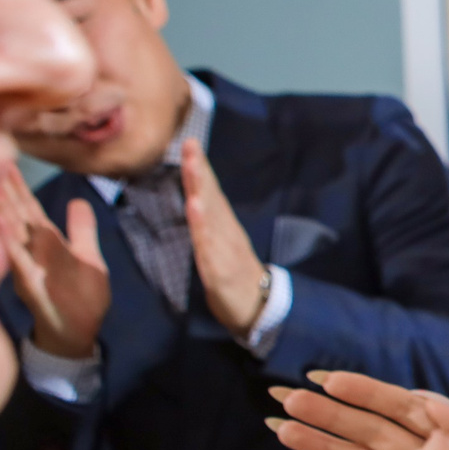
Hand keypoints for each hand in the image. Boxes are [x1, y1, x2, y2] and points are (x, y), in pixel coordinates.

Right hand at [0, 166, 109, 358]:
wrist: (76, 333)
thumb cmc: (80, 296)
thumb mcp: (88, 257)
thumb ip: (82, 230)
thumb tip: (78, 200)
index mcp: (48, 243)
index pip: (30, 210)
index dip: (20, 187)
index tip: (7, 164)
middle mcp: (33, 251)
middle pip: (17, 215)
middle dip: (5, 190)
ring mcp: (29, 266)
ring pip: (12, 233)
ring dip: (1, 209)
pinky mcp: (29, 283)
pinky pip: (17, 259)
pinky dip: (8, 240)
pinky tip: (0, 222)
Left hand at [180, 137, 267, 335]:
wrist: (259, 308)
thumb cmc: (235, 276)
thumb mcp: (219, 247)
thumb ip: (208, 225)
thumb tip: (195, 199)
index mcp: (223, 227)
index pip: (209, 192)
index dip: (199, 167)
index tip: (189, 141)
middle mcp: (225, 232)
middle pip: (210, 197)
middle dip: (199, 170)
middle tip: (189, 144)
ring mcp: (224, 250)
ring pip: (209, 217)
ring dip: (200, 190)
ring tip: (192, 168)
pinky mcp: (220, 270)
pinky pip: (208, 246)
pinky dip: (201, 225)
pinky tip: (195, 207)